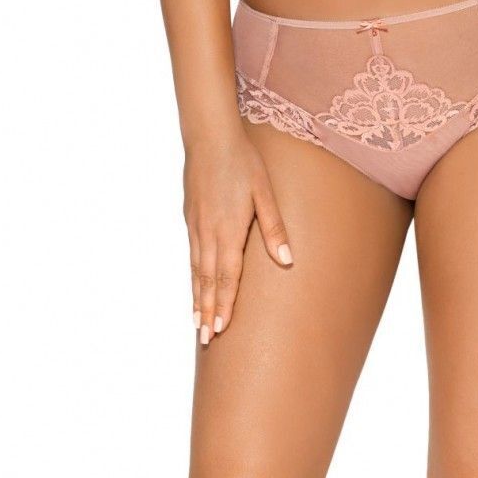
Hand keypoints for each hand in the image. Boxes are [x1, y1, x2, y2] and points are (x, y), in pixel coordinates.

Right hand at [182, 130, 293, 347]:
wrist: (209, 137)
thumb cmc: (243, 161)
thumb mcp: (264, 192)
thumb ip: (274, 227)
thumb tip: (287, 260)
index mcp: (228, 230)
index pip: (227, 277)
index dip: (224, 305)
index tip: (220, 331)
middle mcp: (208, 233)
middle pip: (208, 281)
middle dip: (207, 312)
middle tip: (206, 340)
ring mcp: (196, 226)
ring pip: (196, 270)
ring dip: (197, 298)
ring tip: (196, 323)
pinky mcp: (190, 217)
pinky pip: (191, 255)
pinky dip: (192, 276)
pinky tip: (194, 284)